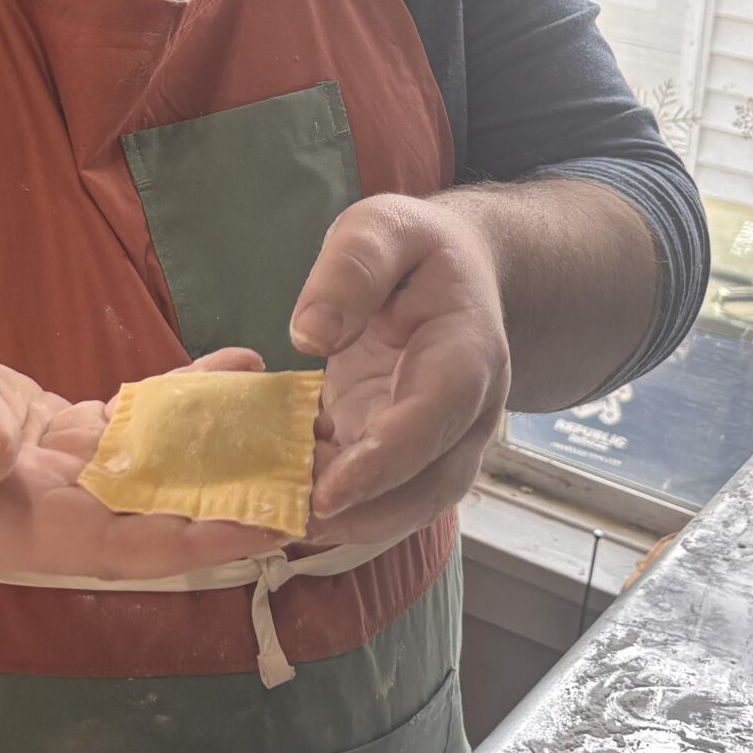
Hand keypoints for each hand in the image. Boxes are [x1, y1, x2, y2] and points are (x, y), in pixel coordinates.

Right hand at [0, 320, 279, 580]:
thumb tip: (1, 447)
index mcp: (12, 526)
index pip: (123, 545)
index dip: (196, 537)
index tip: (267, 524)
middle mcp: (47, 515)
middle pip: (159, 519)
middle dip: (235, 503)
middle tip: (319, 479)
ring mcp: (59, 481)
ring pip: (159, 473)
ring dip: (224, 452)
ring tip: (298, 420)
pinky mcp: (63, 441)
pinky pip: (138, 428)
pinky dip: (186, 402)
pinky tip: (236, 366)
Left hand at [291, 196, 509, 544]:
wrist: (457, 275)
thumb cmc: (418, 251)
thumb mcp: (383, 228)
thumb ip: (352, 270)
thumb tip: (310, 334)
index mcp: (468, 353)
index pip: (435, 416)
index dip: (385, 460)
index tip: (329, 492)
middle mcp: (469, 411)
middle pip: (432, 484)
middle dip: (367, 514)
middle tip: (293, 524)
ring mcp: (444, 441)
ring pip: (412, 506)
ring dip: (353, 525)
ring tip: (283, 525)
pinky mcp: (410, 456)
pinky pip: (385, 498)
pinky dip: (341, 511)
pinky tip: (287, 504)